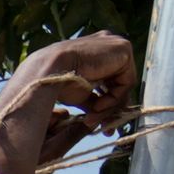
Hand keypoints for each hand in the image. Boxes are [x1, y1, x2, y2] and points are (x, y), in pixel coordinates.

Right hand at [0, 33, 137, 173]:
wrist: (46, 72)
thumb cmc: (53, 85)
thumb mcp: (77, 95)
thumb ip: (93, 101)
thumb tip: (101, 118)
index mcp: (94, 51)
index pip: (109, 79)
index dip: (106, 102)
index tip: (99, 122)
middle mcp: (107, 44)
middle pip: (120, 82)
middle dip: (112, 108)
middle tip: (106, 129)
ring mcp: (116, 45)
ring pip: (124, 85)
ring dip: (110, 107)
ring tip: (93, 119)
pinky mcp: (124, 50)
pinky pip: (127, 82)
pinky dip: (115, 98)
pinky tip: (97, 105)